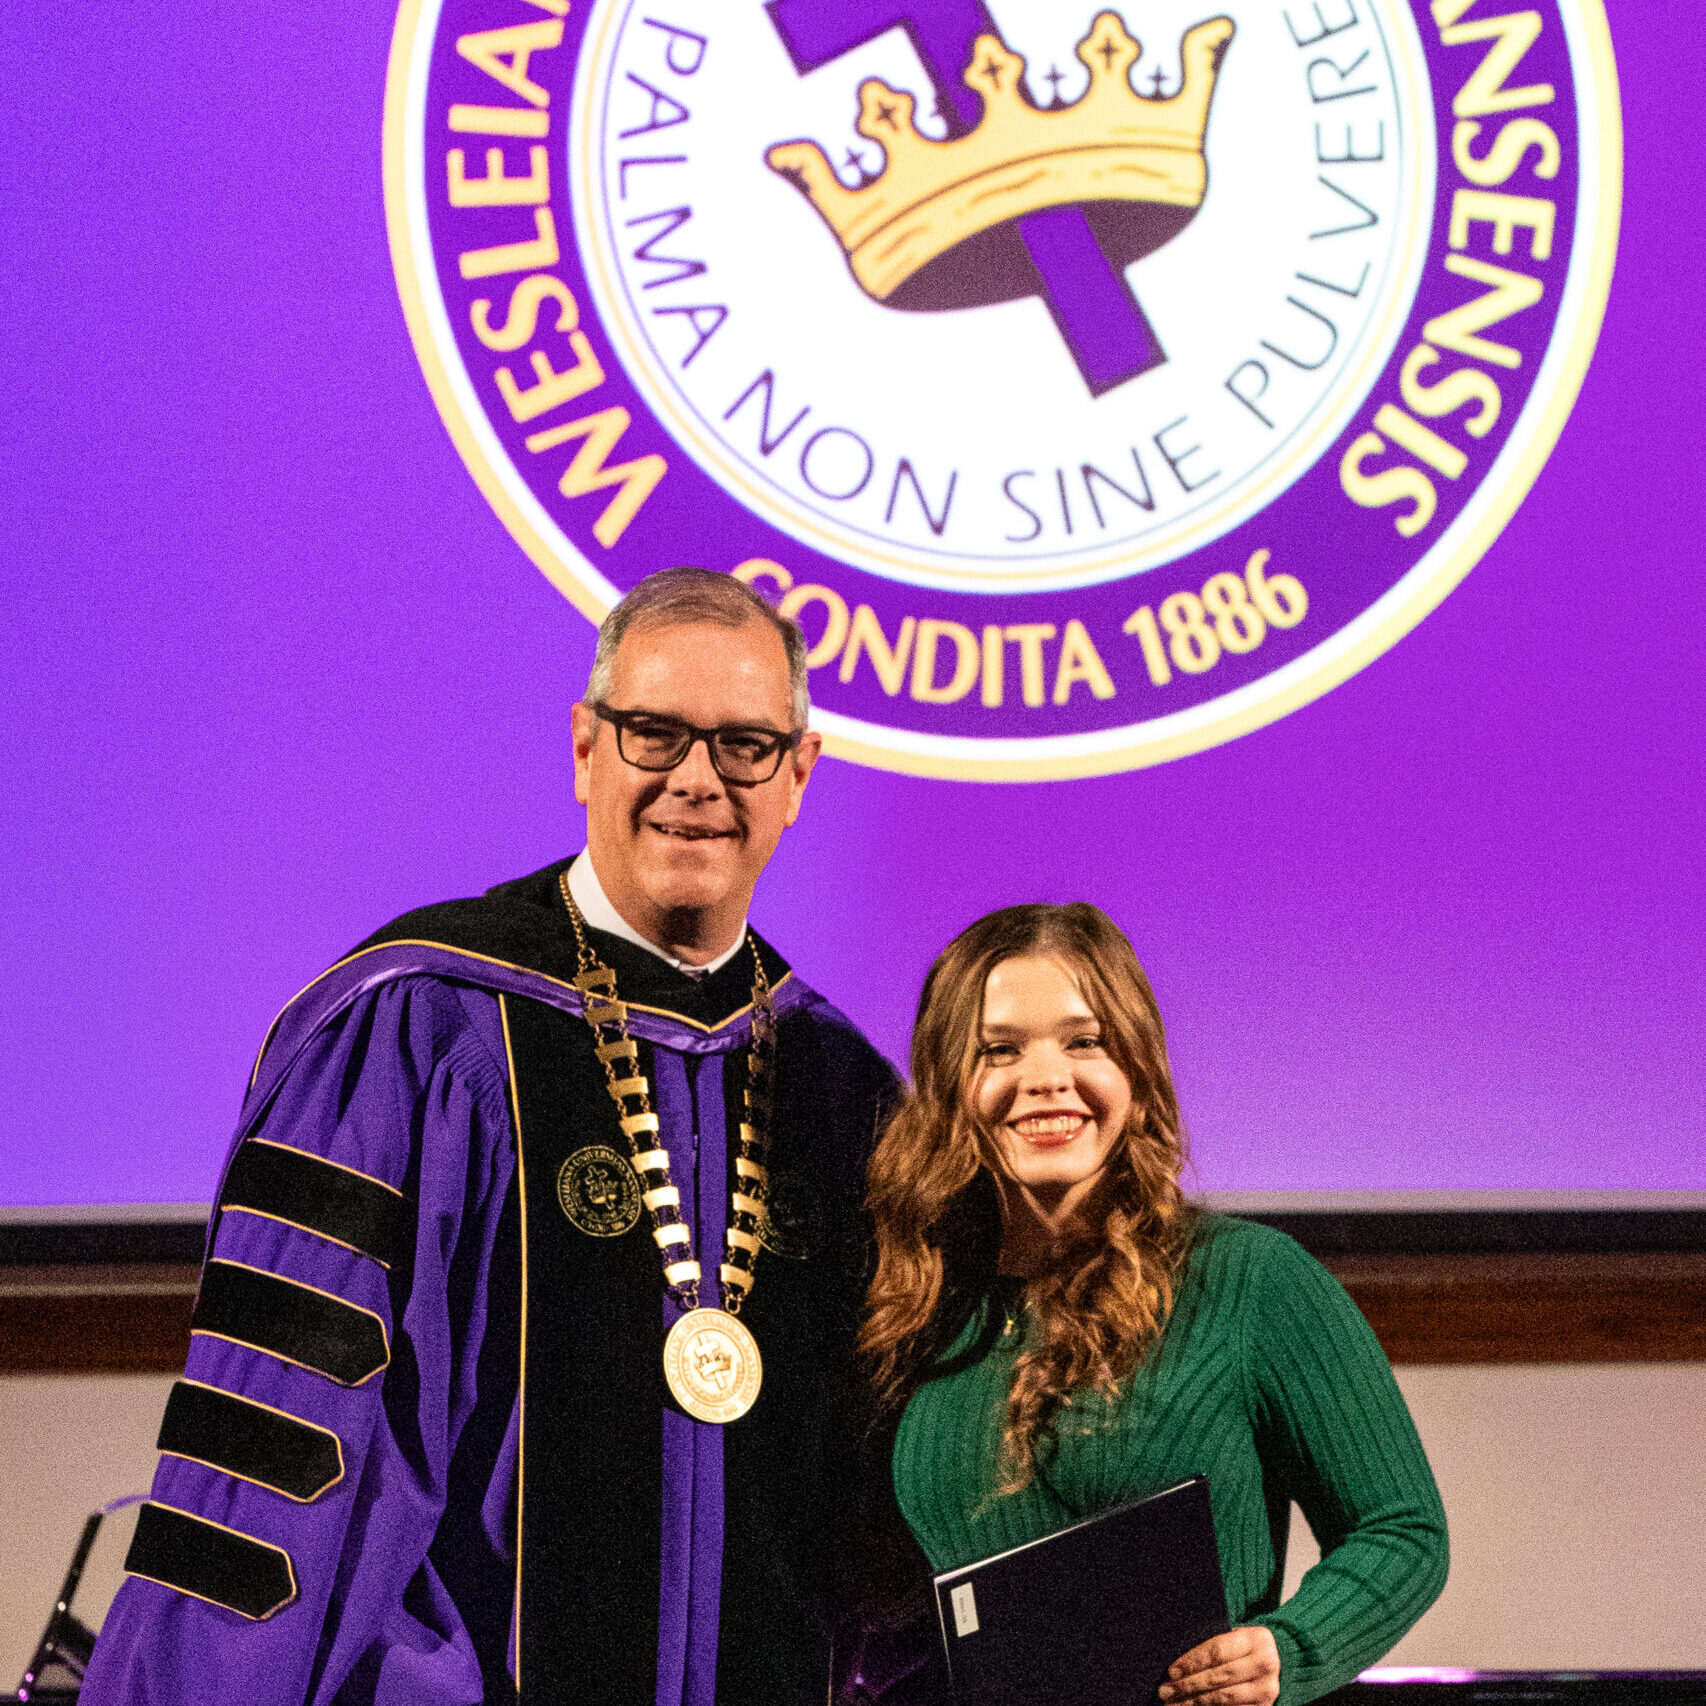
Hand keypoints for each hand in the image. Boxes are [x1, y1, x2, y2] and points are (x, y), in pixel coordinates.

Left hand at [1156, 1625, 1279, 1705]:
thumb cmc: (1247, 1647)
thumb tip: (1179, 1667)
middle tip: (1165, 1691)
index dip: (1191, 1662)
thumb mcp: (1236, 1637)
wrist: (1282, 1661)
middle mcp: (1264, 1664)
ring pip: (1224, 1698)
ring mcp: (1266, 1689)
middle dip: (1188, 1686)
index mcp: (1255, 1639)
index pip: (1217, 1652)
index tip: (1171, 1671)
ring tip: (1174, 1705)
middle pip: (1218, 1677)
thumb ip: (1214, 1647)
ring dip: (1196, 1703)